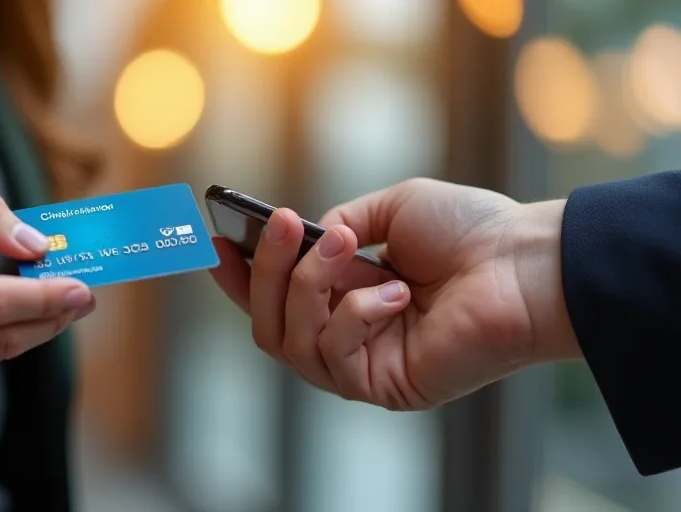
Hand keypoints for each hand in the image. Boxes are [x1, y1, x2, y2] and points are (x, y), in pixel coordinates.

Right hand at [210, 178, 576, 409]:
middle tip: (283, 224)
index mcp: (348, 295)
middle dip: (268, 271)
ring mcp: (364, 366)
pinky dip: (355, 316)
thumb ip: (338, 223)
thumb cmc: (471, 231)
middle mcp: (349, 335)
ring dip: (308, 286)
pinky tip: (396, 294)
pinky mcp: (383, 388)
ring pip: (290, 341)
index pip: (275, 299)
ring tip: (344, 245)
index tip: (215, 245)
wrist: (526, 263)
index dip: (240, 278)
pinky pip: (333, 357)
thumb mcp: (391, 208)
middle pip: (268, 324)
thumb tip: (303, 237)